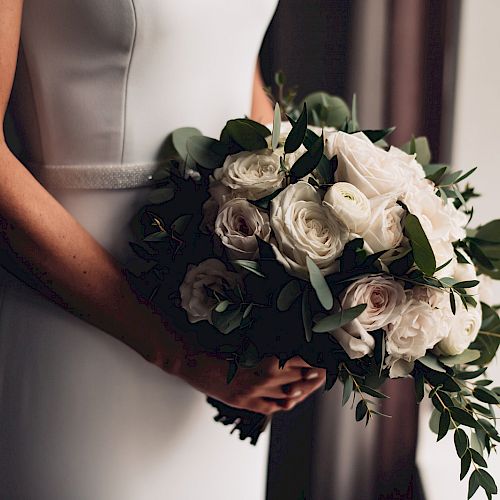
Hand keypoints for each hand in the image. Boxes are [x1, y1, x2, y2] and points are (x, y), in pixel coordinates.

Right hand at [160, 340, 325, 414]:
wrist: (190, 357)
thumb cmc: (215, 339)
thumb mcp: (246, 335)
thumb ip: (269, 338)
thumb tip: (291, 335)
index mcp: (265, 360)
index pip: (301, 362)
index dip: (315, 360)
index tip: (325, 355)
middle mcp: (263, 380)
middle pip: (298, 380)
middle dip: (314, 374)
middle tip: (325, 368)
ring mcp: (253, 394)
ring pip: (288, 396)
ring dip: (303, 390)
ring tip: (312, 382)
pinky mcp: (243, 403)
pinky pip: (270, 407)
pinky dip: (283, 403)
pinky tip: (290, 398)